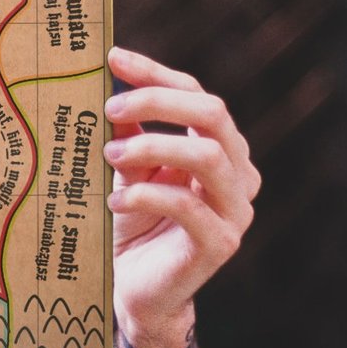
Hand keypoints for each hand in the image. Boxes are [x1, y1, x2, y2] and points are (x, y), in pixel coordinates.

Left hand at [103, 47, 258, 347]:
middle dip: (158, 101)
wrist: (134, 289)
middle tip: (110, 108)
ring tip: (110, 155)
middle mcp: (237, 173)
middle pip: (213, 113)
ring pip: (206, 155)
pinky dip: (144, 196)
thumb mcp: (126, 169)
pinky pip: (187, 206)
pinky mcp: (221, 244)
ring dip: (151, 146)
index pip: (196, 94)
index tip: (112, 58)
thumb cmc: (131, 223)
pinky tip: (112, 204)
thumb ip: (127, 130)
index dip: (156, 73)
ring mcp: (234, 210)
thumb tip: (108, 81)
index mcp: (220, 147)